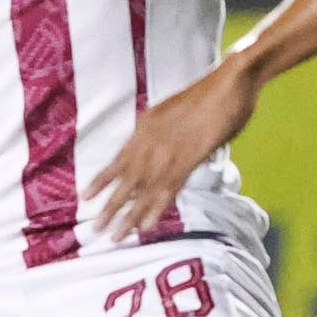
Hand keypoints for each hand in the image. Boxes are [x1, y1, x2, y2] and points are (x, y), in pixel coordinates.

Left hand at [88, 52, 259, 240]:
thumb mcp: (174, 110)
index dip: (102, 180)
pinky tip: (146, 226)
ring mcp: (169, 150)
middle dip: (110, 206)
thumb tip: (157, 147)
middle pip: (126, 179)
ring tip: (115, 236)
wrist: (232, 80)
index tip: (85, 196)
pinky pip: (169, 188)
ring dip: (129, 215)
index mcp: (146, 126)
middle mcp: (151, 139)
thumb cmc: (210, 94)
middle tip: (95, 229)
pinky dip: (156, 208)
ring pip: (143, 189)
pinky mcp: (190, 157)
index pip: (118, 159)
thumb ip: (162, 131)